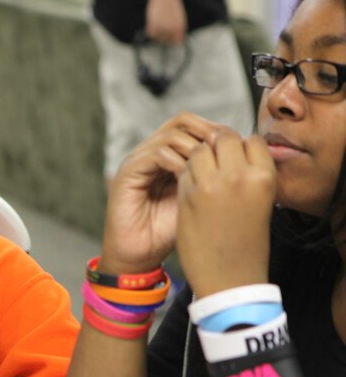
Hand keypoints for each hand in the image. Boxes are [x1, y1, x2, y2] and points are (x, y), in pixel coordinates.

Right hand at [102, 113, 225, 275]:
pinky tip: (191, 177)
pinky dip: (177, 161)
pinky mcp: (127, 173)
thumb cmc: (170, 232)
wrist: (139, 255)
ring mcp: (138, 161)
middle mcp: (152, 152)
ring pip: (172, 134)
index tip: (240, 147)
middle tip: (226, 149)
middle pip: (183, 121)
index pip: (196, 126)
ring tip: (210, 165)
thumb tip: (249, 161)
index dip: (220, 131)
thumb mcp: (200, 200)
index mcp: (169, 156)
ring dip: (195, 146)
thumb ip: (215, 178)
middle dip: (209, 132)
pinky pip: (156, 154)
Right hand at [144, 0, 185, 43]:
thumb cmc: (171, 6)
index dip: (173, 40)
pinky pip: (150, 34)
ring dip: (156, 31)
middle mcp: (172, 29)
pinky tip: (152, 21)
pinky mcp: (154, 25)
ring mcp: (163, 28)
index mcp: (180, 28)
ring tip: (158, 21)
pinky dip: (150, 29)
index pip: (177, 42)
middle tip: (162, 27)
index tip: (169, 38)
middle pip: (166, 41)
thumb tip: (176, 41)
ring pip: (157, 37)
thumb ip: (177, 29)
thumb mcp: (178, 18)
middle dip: (163, 36)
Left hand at [176, 130, 275, 296]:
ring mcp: (211, 184)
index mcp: (263, 176)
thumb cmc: (247, 242)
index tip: (236, 161)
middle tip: (215, 167)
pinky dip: (186, 174)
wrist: (230, 277)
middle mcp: (238, 175)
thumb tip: (238, 147)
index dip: (241, 148)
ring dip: (199, 158)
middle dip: (217, 147)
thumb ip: (250, 173)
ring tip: (204, 179)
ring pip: (199, 150)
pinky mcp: (187, 196)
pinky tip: (192, 191)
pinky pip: (184, 170)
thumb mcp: (261, 201)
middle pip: (223, 137)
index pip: (251, 139)